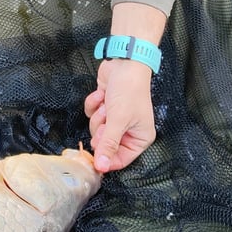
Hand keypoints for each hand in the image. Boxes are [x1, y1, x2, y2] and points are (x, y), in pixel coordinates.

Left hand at [84, 58, 155, 172]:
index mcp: (139, 138)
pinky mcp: (105, 106)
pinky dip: (94, 104)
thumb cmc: (129, 91)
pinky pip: (91, 114)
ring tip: (107, 105)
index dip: (105, 158)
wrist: (124, 63)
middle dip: (101, 130)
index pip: (120, 160)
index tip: (94, 155)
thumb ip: (108, 145)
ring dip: (98, 115)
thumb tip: (102, 168)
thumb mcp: (118, 121)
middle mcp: (128, 130)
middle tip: (106, 121)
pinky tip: (102, 95)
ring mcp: (116, 118)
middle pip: (105, 144)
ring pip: (96, 128)